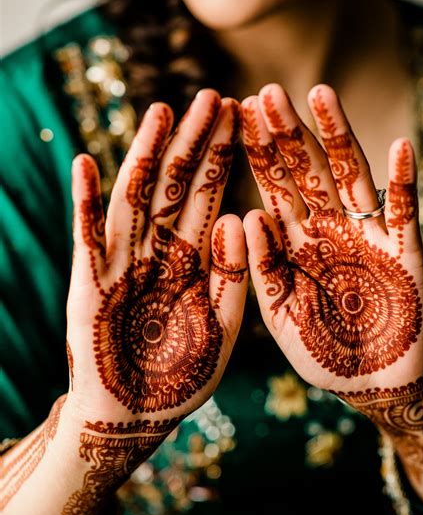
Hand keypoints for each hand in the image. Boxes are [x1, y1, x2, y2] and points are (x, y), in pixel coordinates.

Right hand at [61, 90, 246, 514]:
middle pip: (176, 187)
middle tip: (214, 96)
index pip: (211, 197)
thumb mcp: (223, 328)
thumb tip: (236, 217)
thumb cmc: (183, 377)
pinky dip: (85, 202)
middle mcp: (158, 252)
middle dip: (195, 144)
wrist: (138, 418)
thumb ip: (234, 277)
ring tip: (162, 112)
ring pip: (135, 199)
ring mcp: (123, 264)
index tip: (244, 118)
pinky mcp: (89, 285)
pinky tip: (88, 163)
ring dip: (146, 156)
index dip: (227, 159)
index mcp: (193, 261)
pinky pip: (87, 238)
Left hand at [242, 84, 422, 479]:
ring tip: (319, 94)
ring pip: (351, 177)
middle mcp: (328, 230)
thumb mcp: (281, 314)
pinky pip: (405, 212)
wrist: (372, 383)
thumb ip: (263, 269)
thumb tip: (244, 216)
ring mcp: (367, 236)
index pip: (271, 188)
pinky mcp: (405, 252)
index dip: (255, 153)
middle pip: (306, 172)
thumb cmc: (322, 352)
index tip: (234, 114)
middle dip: (286, 133)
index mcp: (294, 244)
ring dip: (337, 136)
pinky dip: (403, 182)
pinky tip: (398, 147)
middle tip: (265, 91)